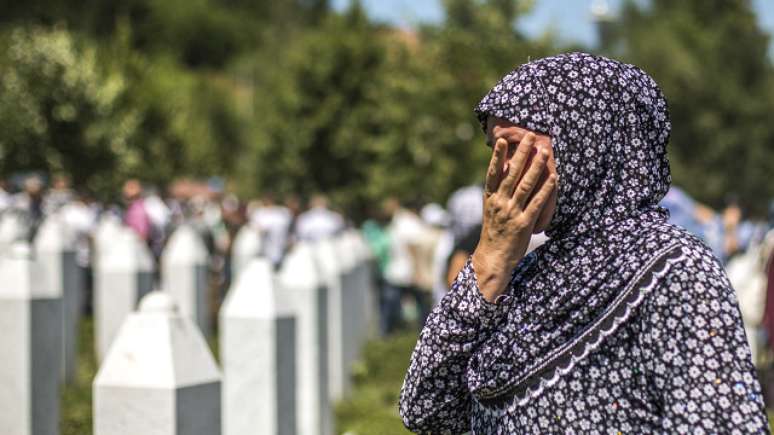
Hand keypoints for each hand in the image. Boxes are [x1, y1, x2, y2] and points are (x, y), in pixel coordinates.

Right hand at [472, 133, 556, 302]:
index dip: (497, 156)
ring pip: (525, 185)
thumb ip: (497, 192)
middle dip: (521, 153)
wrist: (493, 258)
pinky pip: (536, 203)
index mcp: (490, 198)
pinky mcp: (523, 224)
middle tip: (529, 136)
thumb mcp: (491, 210)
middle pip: (511, 173)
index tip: (501, 140)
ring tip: (544, 151)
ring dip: (535, 167)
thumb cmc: (494, 233)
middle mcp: (500, 203)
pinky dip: (545, 190)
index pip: (493, 173)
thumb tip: (504, 171)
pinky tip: (554, 178)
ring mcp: (511, 213)